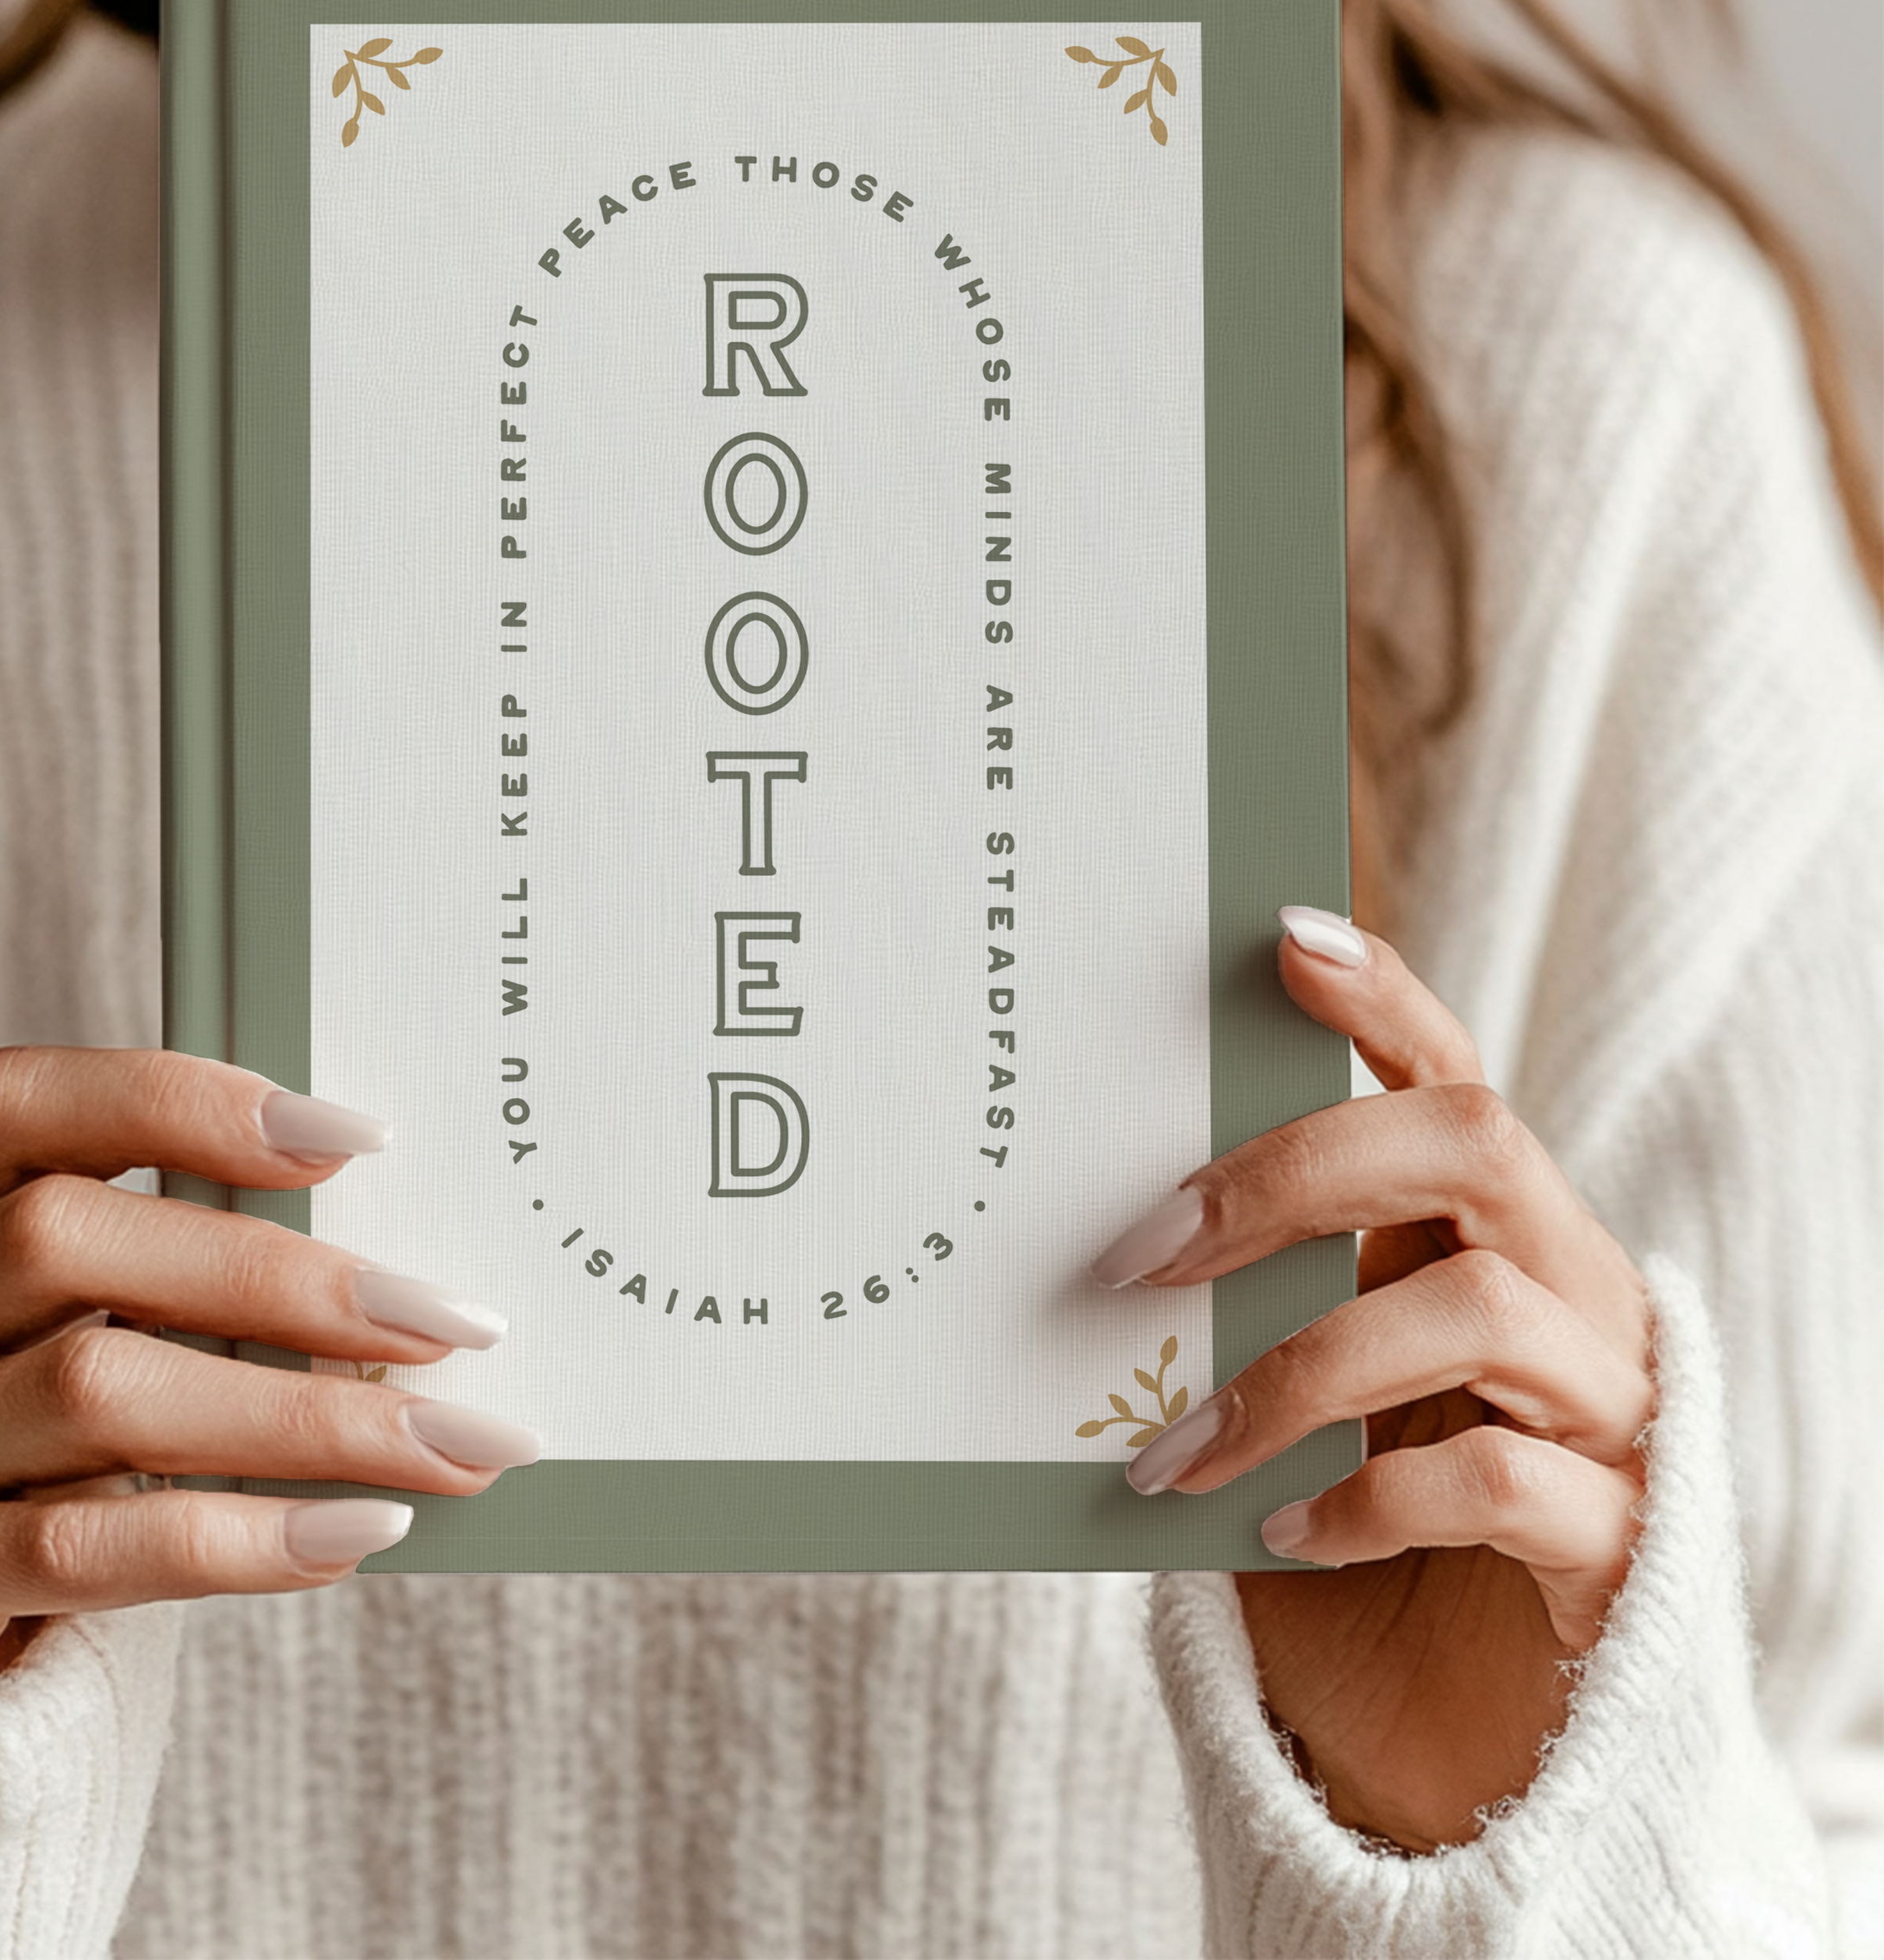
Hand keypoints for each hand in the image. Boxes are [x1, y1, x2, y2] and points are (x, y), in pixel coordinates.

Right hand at [0, 1047, 538, 1682]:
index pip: (26, 1105)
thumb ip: (184, 1284)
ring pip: (92, 1391)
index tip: (355, 1139)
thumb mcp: (76, 1341)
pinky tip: (354, 1534)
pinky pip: (78, 1549)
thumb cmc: (29, 1456)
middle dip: (280, 1278)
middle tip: (449, 1324)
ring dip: (297, 1415)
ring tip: (443, 1445)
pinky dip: (236, 1539)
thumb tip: (406, 1281)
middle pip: (64, 1239)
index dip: (185, 1103)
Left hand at [1091, 909, 1653, 1851]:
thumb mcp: (1278, 1407)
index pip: (1445, 1075)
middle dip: (1301, 1169)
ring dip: (1301, 1369)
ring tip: (1175, 1452)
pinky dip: (1371, 1498)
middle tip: (1149, 1246)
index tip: (1281, 939)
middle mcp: (1564, 1294)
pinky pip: (1506, 1483)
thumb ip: (1228, 1320)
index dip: (1382, 997)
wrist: (1456, 1757)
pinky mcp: (1624, 1545)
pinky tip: (1283, 1533)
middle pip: (1475, 1142)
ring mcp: (1610, 1414)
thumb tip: (1071, 1249)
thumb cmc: (1347, 1543)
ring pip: (1484, 1306)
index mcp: (1478, 1235)